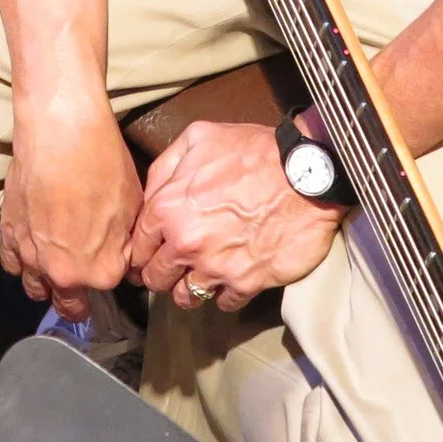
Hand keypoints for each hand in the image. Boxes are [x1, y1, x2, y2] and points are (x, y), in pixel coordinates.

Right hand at [0, 96, 142, 320]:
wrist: (61, 133)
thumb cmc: (103, 163)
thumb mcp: (133, 205)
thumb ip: (126, 242)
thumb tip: (124, 255)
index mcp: (101, 270)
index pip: (112, 283)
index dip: (115, 268)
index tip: (114, 258)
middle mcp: (64, 273)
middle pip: (71, 302)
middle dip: (80, 299)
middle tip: (84, 290)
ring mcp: (32, 257)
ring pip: (37, 289)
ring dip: (48, 286)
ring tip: (56, 276)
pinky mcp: (9, 235)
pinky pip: (13, 265)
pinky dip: (22, 263)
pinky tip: (31, 253)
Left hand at [129, 121, 346, 313]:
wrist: (305, 174)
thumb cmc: (252, 151)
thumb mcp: (198, 138)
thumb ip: (165, 167)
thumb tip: (151, 194)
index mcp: (167, 209)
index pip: (137, 247)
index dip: (140, 253)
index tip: (147, 257)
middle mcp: (185, 244)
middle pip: (156, 278)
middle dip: (160, 276)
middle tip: (171, 271)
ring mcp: (215, 267)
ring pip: (186, 297)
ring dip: (189, 290)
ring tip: (198, 278)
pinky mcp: (246, 283)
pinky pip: (224, 303)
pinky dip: (224, 295)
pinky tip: (229, 280)